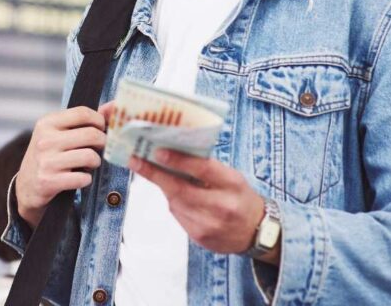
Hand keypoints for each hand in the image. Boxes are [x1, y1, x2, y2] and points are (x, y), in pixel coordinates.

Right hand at [15, 102, 113, 227]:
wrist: (26, 187)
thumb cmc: (48, 156)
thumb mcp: (56, 134)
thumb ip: (80, 122)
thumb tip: (111, 108)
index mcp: (47, 123)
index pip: (82, 113)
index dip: (99, 121)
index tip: (101, 128)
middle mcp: (45, 140)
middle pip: (91, 134)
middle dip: (102, 142)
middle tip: (100, 148)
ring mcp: (46, 161)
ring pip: (90, 156)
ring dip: (95, 162)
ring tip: (90, 163)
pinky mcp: (49, 181)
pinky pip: (83, 178)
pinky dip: (86, 179)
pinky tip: (80, 178)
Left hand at [130, 149, 268, 258]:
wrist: (255, 232)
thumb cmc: (241, 198)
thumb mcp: (232, 177)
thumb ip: (207, 168)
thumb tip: (175, 153)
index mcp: (232, 185)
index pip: (202, 170)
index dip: (178, 161)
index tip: (158, 151)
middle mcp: (222, 207)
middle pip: (181, 189)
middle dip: (155, 174)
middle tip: (136, 161)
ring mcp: (210, 225)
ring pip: (175, 203)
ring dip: (164, 188)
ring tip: (153, 173)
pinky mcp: (200, 238)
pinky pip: (178, 216)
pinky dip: (174, 203)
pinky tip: (175, 196)